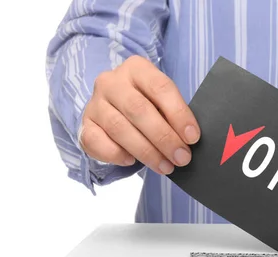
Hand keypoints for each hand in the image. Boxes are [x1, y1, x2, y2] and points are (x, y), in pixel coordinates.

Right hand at [78, 55, 200, 175]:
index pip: (160, 88)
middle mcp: (111, 81)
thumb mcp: (163, 102)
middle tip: (182, 158)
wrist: (115, 109)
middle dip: (164, 137)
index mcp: (137, 68)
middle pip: (139, 109)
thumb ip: (174, 115)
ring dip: (146, 152)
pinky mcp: (84, 124)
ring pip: (119, 128)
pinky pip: (96, 141)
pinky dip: (116, 154)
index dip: (178, 114)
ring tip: (166, 167)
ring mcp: (95, 103)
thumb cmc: (148, 105)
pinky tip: (131, 161)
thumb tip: (190, 140)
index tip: (193, 138)